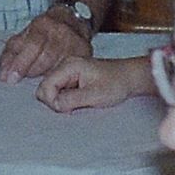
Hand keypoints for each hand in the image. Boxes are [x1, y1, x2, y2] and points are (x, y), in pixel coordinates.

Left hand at [0, 9, 91, 81]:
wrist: (71, 19)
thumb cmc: (43, 31)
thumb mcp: (23, 36)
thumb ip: (10, 55)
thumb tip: (3, 75)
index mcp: (43, 24)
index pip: (32, 45)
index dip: (21, 64)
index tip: (11, 79)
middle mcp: (61, 32)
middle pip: (46, 57)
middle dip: (33, 72)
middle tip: (26, 80)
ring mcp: (76, 41)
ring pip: (60, 65)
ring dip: (48, 77)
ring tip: (41, 82)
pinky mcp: (87, 51)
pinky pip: (73, 68)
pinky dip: (63, 78)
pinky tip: (57, 80)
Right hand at [36, 53, 153, 112]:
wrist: (130, 77)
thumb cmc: (117, 83)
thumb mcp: (95, 95)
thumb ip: (71, 100)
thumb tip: (54, 105)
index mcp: (69, 65)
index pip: (45, 87)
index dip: (53, 102)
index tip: (69, 109)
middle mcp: (64, 65)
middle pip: (44, 88)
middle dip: (55, 102)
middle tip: (74, 107)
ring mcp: (66, 71)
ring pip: (51, 91)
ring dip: (61, 101)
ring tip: (79, 103)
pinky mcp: (70, 77)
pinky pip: (59, 91)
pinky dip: (66, 99)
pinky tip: (79, 100)